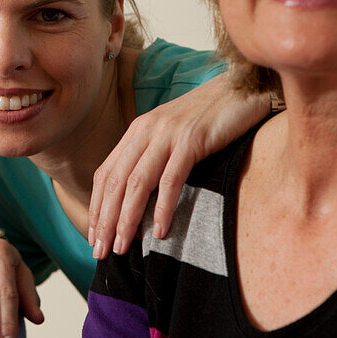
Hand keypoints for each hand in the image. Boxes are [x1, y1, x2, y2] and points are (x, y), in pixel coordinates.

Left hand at [88, 73, 269, 257]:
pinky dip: (162, 207)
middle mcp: (146, 130)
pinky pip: (171, 178)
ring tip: (122, 246)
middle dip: (105, 219)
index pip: (105, 173)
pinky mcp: (193, 139)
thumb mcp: (173, 135)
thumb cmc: (210, 117)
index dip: (96, 206)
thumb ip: (154, 158)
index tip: (93, 235)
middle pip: (115, 181)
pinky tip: (159, 230)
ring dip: (126, 218)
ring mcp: (168, 134)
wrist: (242, 87)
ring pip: (137, 182)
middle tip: (100, 250)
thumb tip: (140, 201)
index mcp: (137, 131)